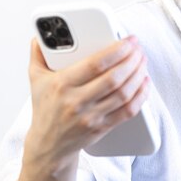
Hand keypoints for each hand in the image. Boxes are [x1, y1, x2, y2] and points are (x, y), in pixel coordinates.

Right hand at [23, 36, 149, 171]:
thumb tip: (40, 35)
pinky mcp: (102, 128)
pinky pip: (128, 111)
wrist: (48, 145)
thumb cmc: (45, 109)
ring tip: (142, 61)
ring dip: (138, 74)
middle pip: (114, 78)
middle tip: (138, 49)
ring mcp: (91, 116)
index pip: (95, 64)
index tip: (128, 41)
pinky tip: (144, 83)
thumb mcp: (36, 80)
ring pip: (124, 93)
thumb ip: (38, 54)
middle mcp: (77, 101)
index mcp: (62, 84)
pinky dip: (141, 95)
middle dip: (132, 60)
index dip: (117, 50)